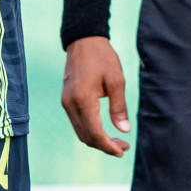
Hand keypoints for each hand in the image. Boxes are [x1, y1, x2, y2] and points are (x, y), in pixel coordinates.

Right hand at [61, 35, 130, 155]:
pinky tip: (103, 129)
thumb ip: (119, 107)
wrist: (83, 40)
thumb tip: (124, 130)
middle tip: (123, 146)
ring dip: (97, 140)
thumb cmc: (102, 58)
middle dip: (104, 146)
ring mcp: (66, 101)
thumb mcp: (116, 81)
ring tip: (116, 140)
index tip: (123, 150)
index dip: (108, 146)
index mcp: (83, 99)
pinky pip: (77, 122)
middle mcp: (70, 103)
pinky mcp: (66, 99)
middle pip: (85, 136)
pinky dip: (90, 131)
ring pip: (80, 131)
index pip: (94, 133)